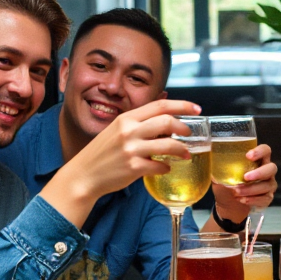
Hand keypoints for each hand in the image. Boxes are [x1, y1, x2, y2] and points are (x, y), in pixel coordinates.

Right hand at [41, 98, 197, 227]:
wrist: (84, 174)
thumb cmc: (103, 153)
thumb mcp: (117, 130)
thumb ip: (139, 124)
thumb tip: (166, 120)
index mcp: (126, 118)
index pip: (160, 105)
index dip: (182, 105)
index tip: (197, 108)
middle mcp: (129, 131)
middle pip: (167, 121)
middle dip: (184, 127)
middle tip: (189, 134)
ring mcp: (131, 149)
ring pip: (168, 144)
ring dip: (181, 150)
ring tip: (184, 154)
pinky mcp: (133, 168)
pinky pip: (160, 165)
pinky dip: (166, 167)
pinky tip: (164, 167)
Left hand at [212, 143, 276, 221]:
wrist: (229, 205)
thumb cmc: (227, 185)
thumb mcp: (220, 175)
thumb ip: (218, 167)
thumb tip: (210, 158)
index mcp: (257, 160)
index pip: (265, 150)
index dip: (260, 151)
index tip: (248, 156)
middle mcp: (266, 171)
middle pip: (271, 168)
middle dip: (259, 173)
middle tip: (245, 177)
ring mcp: (269, 184)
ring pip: (266, 185)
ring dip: (251, 189)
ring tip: (237, 192)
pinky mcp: (267, 198)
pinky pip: (265, 199)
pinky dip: (253, 200)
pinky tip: (242, 200)